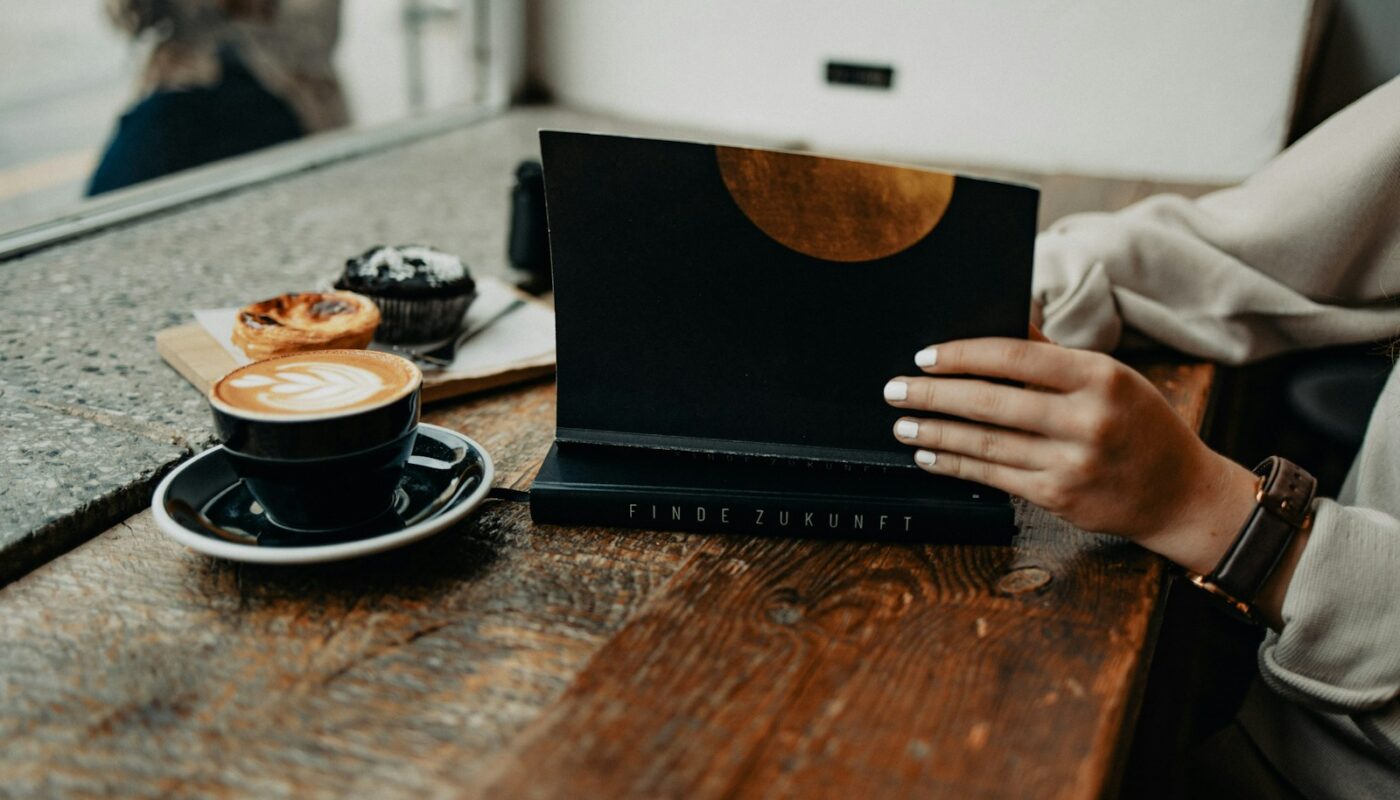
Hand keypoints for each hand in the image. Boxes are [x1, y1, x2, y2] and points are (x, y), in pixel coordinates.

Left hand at [883, 337, 1258, 573]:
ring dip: (936, 432)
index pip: (1016, 356)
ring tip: (903, 424)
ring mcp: (1073, 462)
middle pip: (991, 402)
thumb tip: (1001, 320)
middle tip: (895, 389)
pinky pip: (995, 476)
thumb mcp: (1111, 377)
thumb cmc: (1139, 423)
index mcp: (1099, 377)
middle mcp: (1087, 419)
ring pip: (986, 444)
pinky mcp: (1060, 497)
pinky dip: (956, 464)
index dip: (964, 355)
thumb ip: (1054, 354)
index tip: (925, 356)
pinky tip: (930, 454)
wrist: (1179, 492)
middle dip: (934, 395)